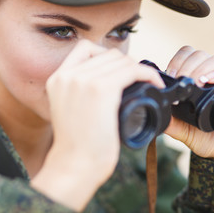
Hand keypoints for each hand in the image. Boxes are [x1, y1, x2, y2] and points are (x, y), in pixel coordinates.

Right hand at [31, 40, 163, 210]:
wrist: (74, 165)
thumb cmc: (77, 145)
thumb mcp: (70, 109)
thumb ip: (81, 91)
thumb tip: (112, 81)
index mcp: (58, 78)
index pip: (86, 48)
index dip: (107, 56)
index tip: (119, 71)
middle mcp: (68, 75)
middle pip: (107, 54)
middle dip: (126, 64)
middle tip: (137, 81)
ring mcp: (83, 80)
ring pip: (121, 60)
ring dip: (139, 69)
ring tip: (147, 83)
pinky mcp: (101, 90)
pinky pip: (132, 70)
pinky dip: (147, 74)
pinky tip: (154, 83)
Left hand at [164, 46, 213, 166]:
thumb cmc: (209, 140)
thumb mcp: (184, 131)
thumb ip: (171, 122)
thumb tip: (157, 110)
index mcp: (200, 81)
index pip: (189, 56)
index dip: (178, 60)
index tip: (169, 74)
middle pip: (201, 55)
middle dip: (187, 65)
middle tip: (179, 79)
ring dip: (202, 68)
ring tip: (193, 82)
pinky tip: (209, 80)